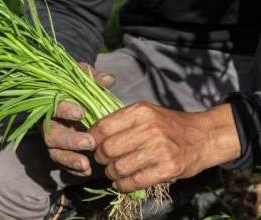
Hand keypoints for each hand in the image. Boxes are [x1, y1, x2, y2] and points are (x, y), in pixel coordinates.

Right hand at [42, 62, 114, 176]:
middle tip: (89, 142)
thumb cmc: (77, 85)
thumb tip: (108, 79)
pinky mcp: (59, 151)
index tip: (80, 113)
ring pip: (55, 153)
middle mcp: (47, 123)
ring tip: (86, 165)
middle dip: (70, 140)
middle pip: (51, 135)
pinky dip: (73, 169)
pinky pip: (62, 163)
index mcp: (50, 102)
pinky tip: (87, 171)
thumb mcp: (83, 76)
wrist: (72, 96)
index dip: (64, 110)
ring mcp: (52, 139)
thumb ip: (93, 77)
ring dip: (70, 160)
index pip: (52, 106)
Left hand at [91, 102, 240, 191]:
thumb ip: (121, 121)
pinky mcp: (168, 169)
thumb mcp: (146, 113)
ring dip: (111, 173)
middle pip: (108, 149)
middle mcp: (150, 129)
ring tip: (113, 172)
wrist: (204, 136)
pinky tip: (121, 183)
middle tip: (103, 160)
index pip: (103, 128)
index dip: (93, 139)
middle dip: (100, 158)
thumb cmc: (169, 125)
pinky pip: (134, 182)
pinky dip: (122, 185)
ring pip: (119, 168)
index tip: (93, 145)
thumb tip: (92, 134)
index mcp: (140, 112)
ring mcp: (160, 150)